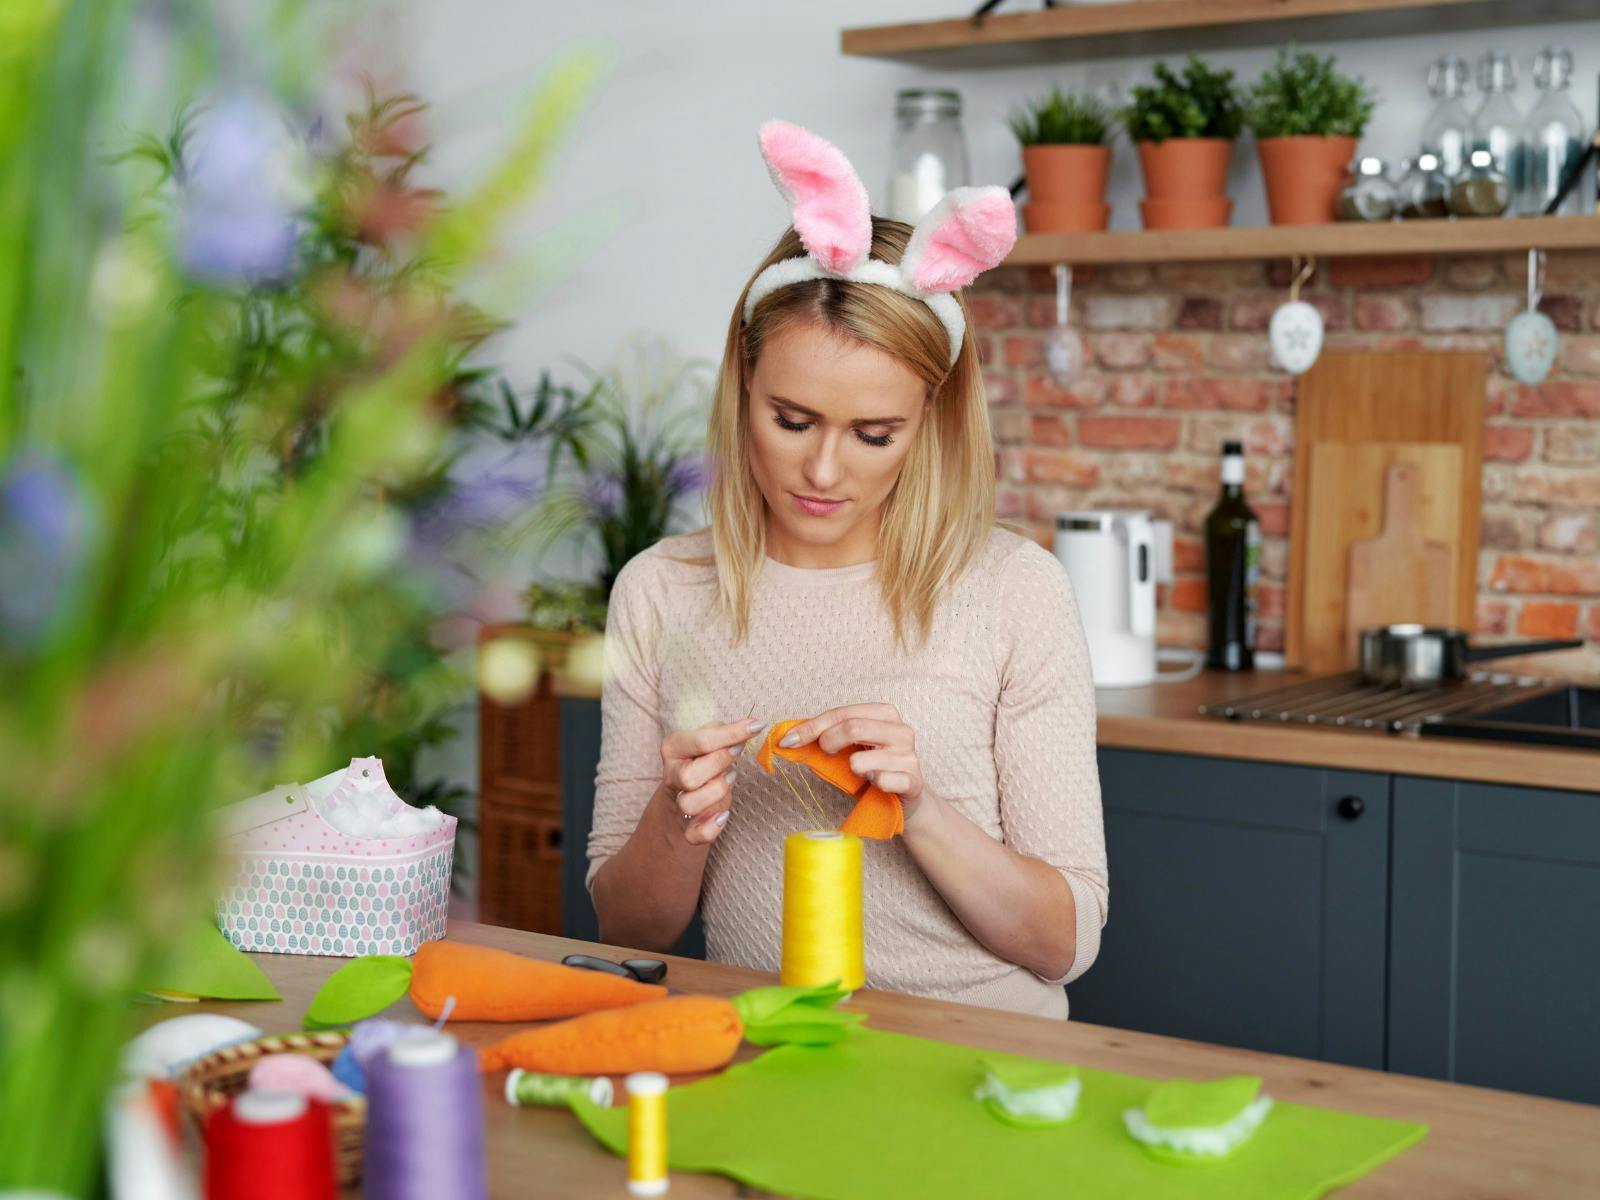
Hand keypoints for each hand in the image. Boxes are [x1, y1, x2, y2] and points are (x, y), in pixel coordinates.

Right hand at [660, 717, 763, 845]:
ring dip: (716, 793)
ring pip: (690, 804)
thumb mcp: (710, 740)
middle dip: (718, 766)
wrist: (688, 790)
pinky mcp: (687, 827)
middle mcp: (671, 775)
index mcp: (673, 748)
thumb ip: (725, 733)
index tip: (756, 726)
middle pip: (689, 777)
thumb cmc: (704, 759)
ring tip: (729, 779)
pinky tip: (724, 814)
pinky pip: (695, 834)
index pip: (702, 741)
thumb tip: (751, 725)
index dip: (732, 734)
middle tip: (735, 757)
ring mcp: (677, 802)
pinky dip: (711, 827)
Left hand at [779, 703, 924, 817]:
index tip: (788, 741)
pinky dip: (871, 784)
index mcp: (884, 713)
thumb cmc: (872, 766)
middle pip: (853, 728)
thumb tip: (788, 738)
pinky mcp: (913, 781)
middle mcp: (901, 730)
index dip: (812, 726)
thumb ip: (825, 736)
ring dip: (851, 768)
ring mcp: (909, 756)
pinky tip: (875, 785)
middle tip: (824, 753)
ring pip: (863, 759)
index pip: (842, 713)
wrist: (904, 795)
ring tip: (856, 772)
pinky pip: (882, 781)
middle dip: (828, 741)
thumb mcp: (849, 747)